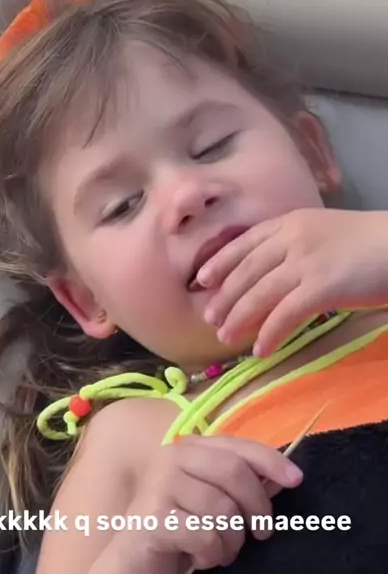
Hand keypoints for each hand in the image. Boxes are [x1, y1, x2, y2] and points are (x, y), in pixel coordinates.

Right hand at [113, 435, 302, 573]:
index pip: (238, 446)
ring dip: (232, 539)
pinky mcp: (153, 518)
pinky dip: (212, 553)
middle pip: (234, 472)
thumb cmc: (179, 526)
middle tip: (263, 532)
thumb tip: (284, 476)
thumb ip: (241, 484)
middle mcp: (172, 457)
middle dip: (257, 506)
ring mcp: (160, 485)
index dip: (271, 461)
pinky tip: (201, 558)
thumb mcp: (213, 499)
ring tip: (223, 550)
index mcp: (189, 447)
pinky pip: (204, 536)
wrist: (132, 560)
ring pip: (222, 509)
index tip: (297, 479)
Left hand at [198, 208, 387, 356]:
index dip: (221, 261)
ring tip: (226, 338)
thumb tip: (276, 271)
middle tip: (209, 317)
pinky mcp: (320, 288)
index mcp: (291, 222)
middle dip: (225, 296)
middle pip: (247, 270)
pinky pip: (284, 315)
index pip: (245, 242)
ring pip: (259, 294)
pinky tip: (261, 351)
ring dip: (239, 318)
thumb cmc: (370, 242)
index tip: (202, 278)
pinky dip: (269, 335)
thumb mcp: (326, 232)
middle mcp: (291, 239)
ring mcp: (305, 262)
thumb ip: (299, 245)